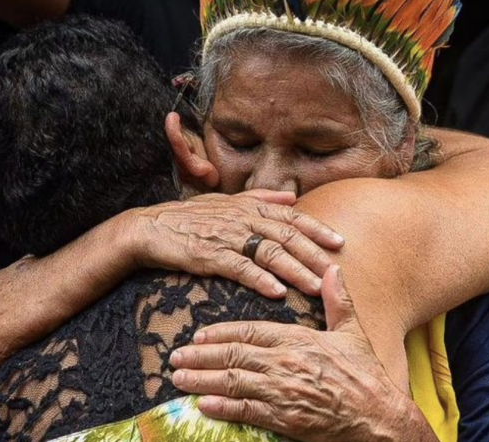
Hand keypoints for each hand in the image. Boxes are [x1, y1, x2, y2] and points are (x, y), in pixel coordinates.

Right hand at [127, 191, 343, 296]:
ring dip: (295, 271)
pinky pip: (240, 268)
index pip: (291, 216)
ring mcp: (226, 236)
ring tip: (314, 286)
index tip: (339, 242)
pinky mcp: (210, 255)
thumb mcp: (226, 201)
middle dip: (314, 254)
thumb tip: (292, 196)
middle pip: (287, 235)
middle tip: (336, 271)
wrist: (149, 228)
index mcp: (249, 206)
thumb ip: (261, 198)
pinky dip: (260, 280)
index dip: (317, 229)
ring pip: (269, 252)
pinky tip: (277, 293)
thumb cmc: (189, 217)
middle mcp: (242, 218)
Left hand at [170, 266, 437, 441]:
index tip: (200, 333)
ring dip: (202, 380)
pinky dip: (224, 407)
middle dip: (201, 355)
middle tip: (176, 355)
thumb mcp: (353, 332)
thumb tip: (333, 268)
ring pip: (234, 383)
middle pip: (234, 356)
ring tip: (178, 378)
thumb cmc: (366, 374)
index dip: (222, 332)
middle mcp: (287, 363)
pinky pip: (248, 411)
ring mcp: (284, 392)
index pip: (252, 331)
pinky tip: (203, 404)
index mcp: (300, 339)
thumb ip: (338, 300)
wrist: (379, 417)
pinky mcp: (285, 419)